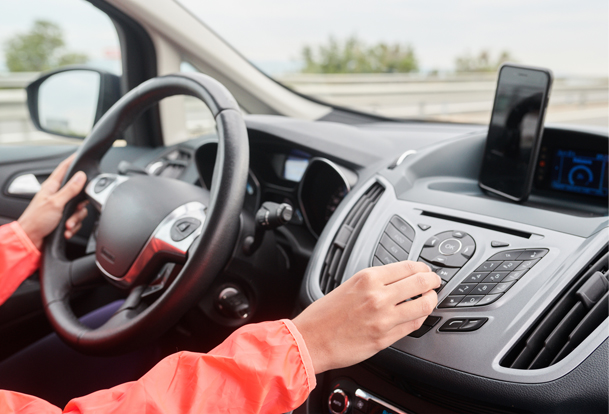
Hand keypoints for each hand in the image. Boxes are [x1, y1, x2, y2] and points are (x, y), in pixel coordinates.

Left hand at [17, 154, 87, 249]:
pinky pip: (75, 220)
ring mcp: (59, 208)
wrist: (30, 241)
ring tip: (67, 225)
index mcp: (52, 187)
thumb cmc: (36, 221)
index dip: (72, 161)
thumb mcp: (55, 203)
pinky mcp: (62, 219)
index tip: (80, 154)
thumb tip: (81, 175)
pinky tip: (66, 231)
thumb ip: (70, 189)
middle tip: (75, 210)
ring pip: (78, 209)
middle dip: (80, 206)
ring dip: (75, 220)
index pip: (64, 169)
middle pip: (78, 193)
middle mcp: (56, 196)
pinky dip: (72, 227)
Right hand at [292, 261, 439, 373]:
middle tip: (435, 282)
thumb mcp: (348, 285)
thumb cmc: (323, 315)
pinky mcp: (385, 338)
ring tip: (431, 299)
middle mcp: (378, 296)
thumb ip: (373, 281)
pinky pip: (413, 325)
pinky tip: (418, 316)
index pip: (408, 267)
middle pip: (420, 283)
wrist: (310, 340)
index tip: (425, 270)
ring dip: (431, 300)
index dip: (422, 268)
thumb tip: (396, 279)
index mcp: (367, 278)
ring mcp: (384, 318)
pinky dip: (420, 319)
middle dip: (433, 281)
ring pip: (423, 305)